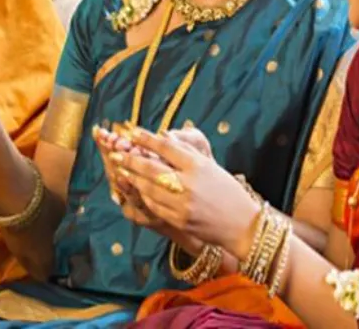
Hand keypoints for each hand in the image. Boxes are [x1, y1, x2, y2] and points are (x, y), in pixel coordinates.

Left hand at [119, 131, 260, 254]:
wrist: (242, 225)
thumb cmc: (228, 192)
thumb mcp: (210, 167)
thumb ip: (187, 153)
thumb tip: (163, 138)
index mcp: (198, 166)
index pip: (166, 148)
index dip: (147, 139)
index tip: (133, 132)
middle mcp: (188, 184)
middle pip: (151, 168)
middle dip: (130, 160)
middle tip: (116, 154)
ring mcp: (182, 204)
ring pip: (148, 188)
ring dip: (133, 179)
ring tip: (123, 171)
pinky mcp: (179, 220)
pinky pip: (154, 206)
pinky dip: (144, 196)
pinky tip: (138, 190)